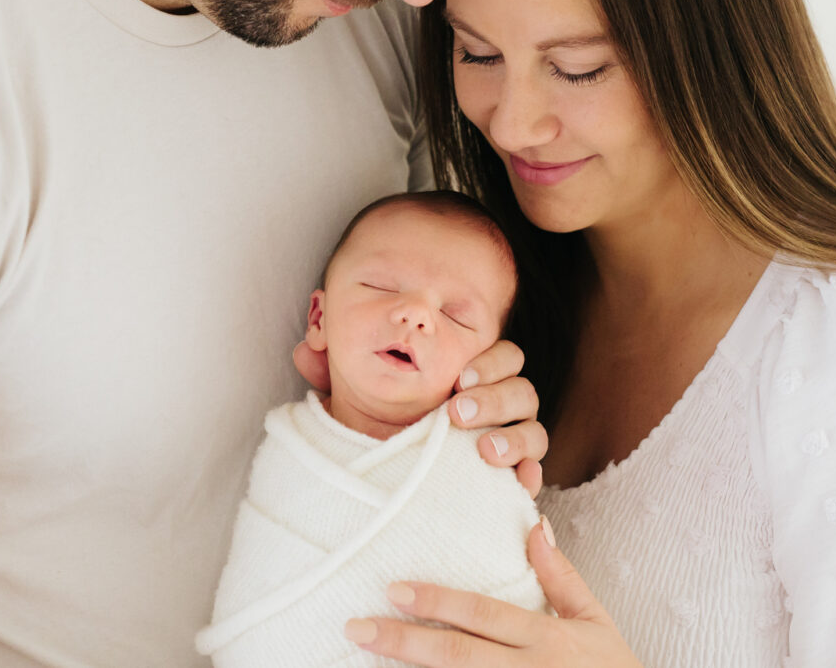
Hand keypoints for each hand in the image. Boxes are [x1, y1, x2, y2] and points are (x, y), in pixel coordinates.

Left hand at [292, 337, 548, 495]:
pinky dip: (529, 478)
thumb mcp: (356, 391)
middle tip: (457, 413)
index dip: (489, 363)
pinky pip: (534, 475)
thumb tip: (301, 352)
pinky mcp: (512, 478)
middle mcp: (501, 404)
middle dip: (495, 399)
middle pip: (522, 389)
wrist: (396, 468)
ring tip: (480, 451)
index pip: (504, 355)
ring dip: (513, 438)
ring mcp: (511, 440)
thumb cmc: (384, 419)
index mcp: (474, 374)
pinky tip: (516, 484)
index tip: (457, 379)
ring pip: (534, 430)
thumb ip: (332, 368)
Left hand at [345, 518, 642, 666]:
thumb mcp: (595, 621)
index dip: (438, 602)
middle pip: (458, 657)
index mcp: (546, 638)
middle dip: (404, 642)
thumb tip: (534, 525)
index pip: (483, 615)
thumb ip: (562, 577)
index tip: (393, 588)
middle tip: (357, 626)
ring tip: (361, 659)